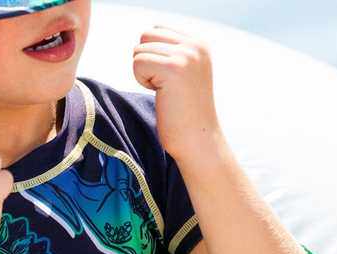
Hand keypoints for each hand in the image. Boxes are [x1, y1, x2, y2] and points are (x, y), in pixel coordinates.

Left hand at [133, 25, 220, 164]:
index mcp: (199, 44)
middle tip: (164, 87)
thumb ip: (170, 53)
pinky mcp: (172, 68)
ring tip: (165, 92)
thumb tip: (143, 40)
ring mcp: (186, 55)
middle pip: (146, 36)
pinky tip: (161, 95)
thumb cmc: (185, 115)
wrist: (198, 140)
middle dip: (147, 63)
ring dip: (145, 75)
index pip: (158, 30)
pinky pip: (137, 63)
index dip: (153, 57)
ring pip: (139, 50)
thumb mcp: (184, 75)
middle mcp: (195, 45)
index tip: (169, 81)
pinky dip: (143, 81)